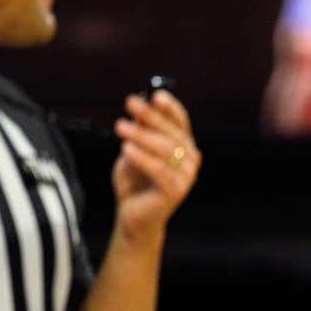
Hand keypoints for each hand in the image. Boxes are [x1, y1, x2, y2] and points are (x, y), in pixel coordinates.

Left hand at [110, 86, 199, 240]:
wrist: (133, 216)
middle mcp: (190, 160)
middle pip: (172, 133)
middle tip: (130, 104)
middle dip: (150, 116)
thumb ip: (139, 132)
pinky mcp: (176, 192)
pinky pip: (159, 170)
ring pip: (165, 150)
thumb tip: (140, 105)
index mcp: (183, 146)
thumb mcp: (133, 150)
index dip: (170, 108)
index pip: (181, 122)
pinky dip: (142, 157)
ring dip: (141, 135)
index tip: (154, 95)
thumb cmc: (135, 182)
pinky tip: (126, 149)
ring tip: (120, 127)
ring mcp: (186, 177)